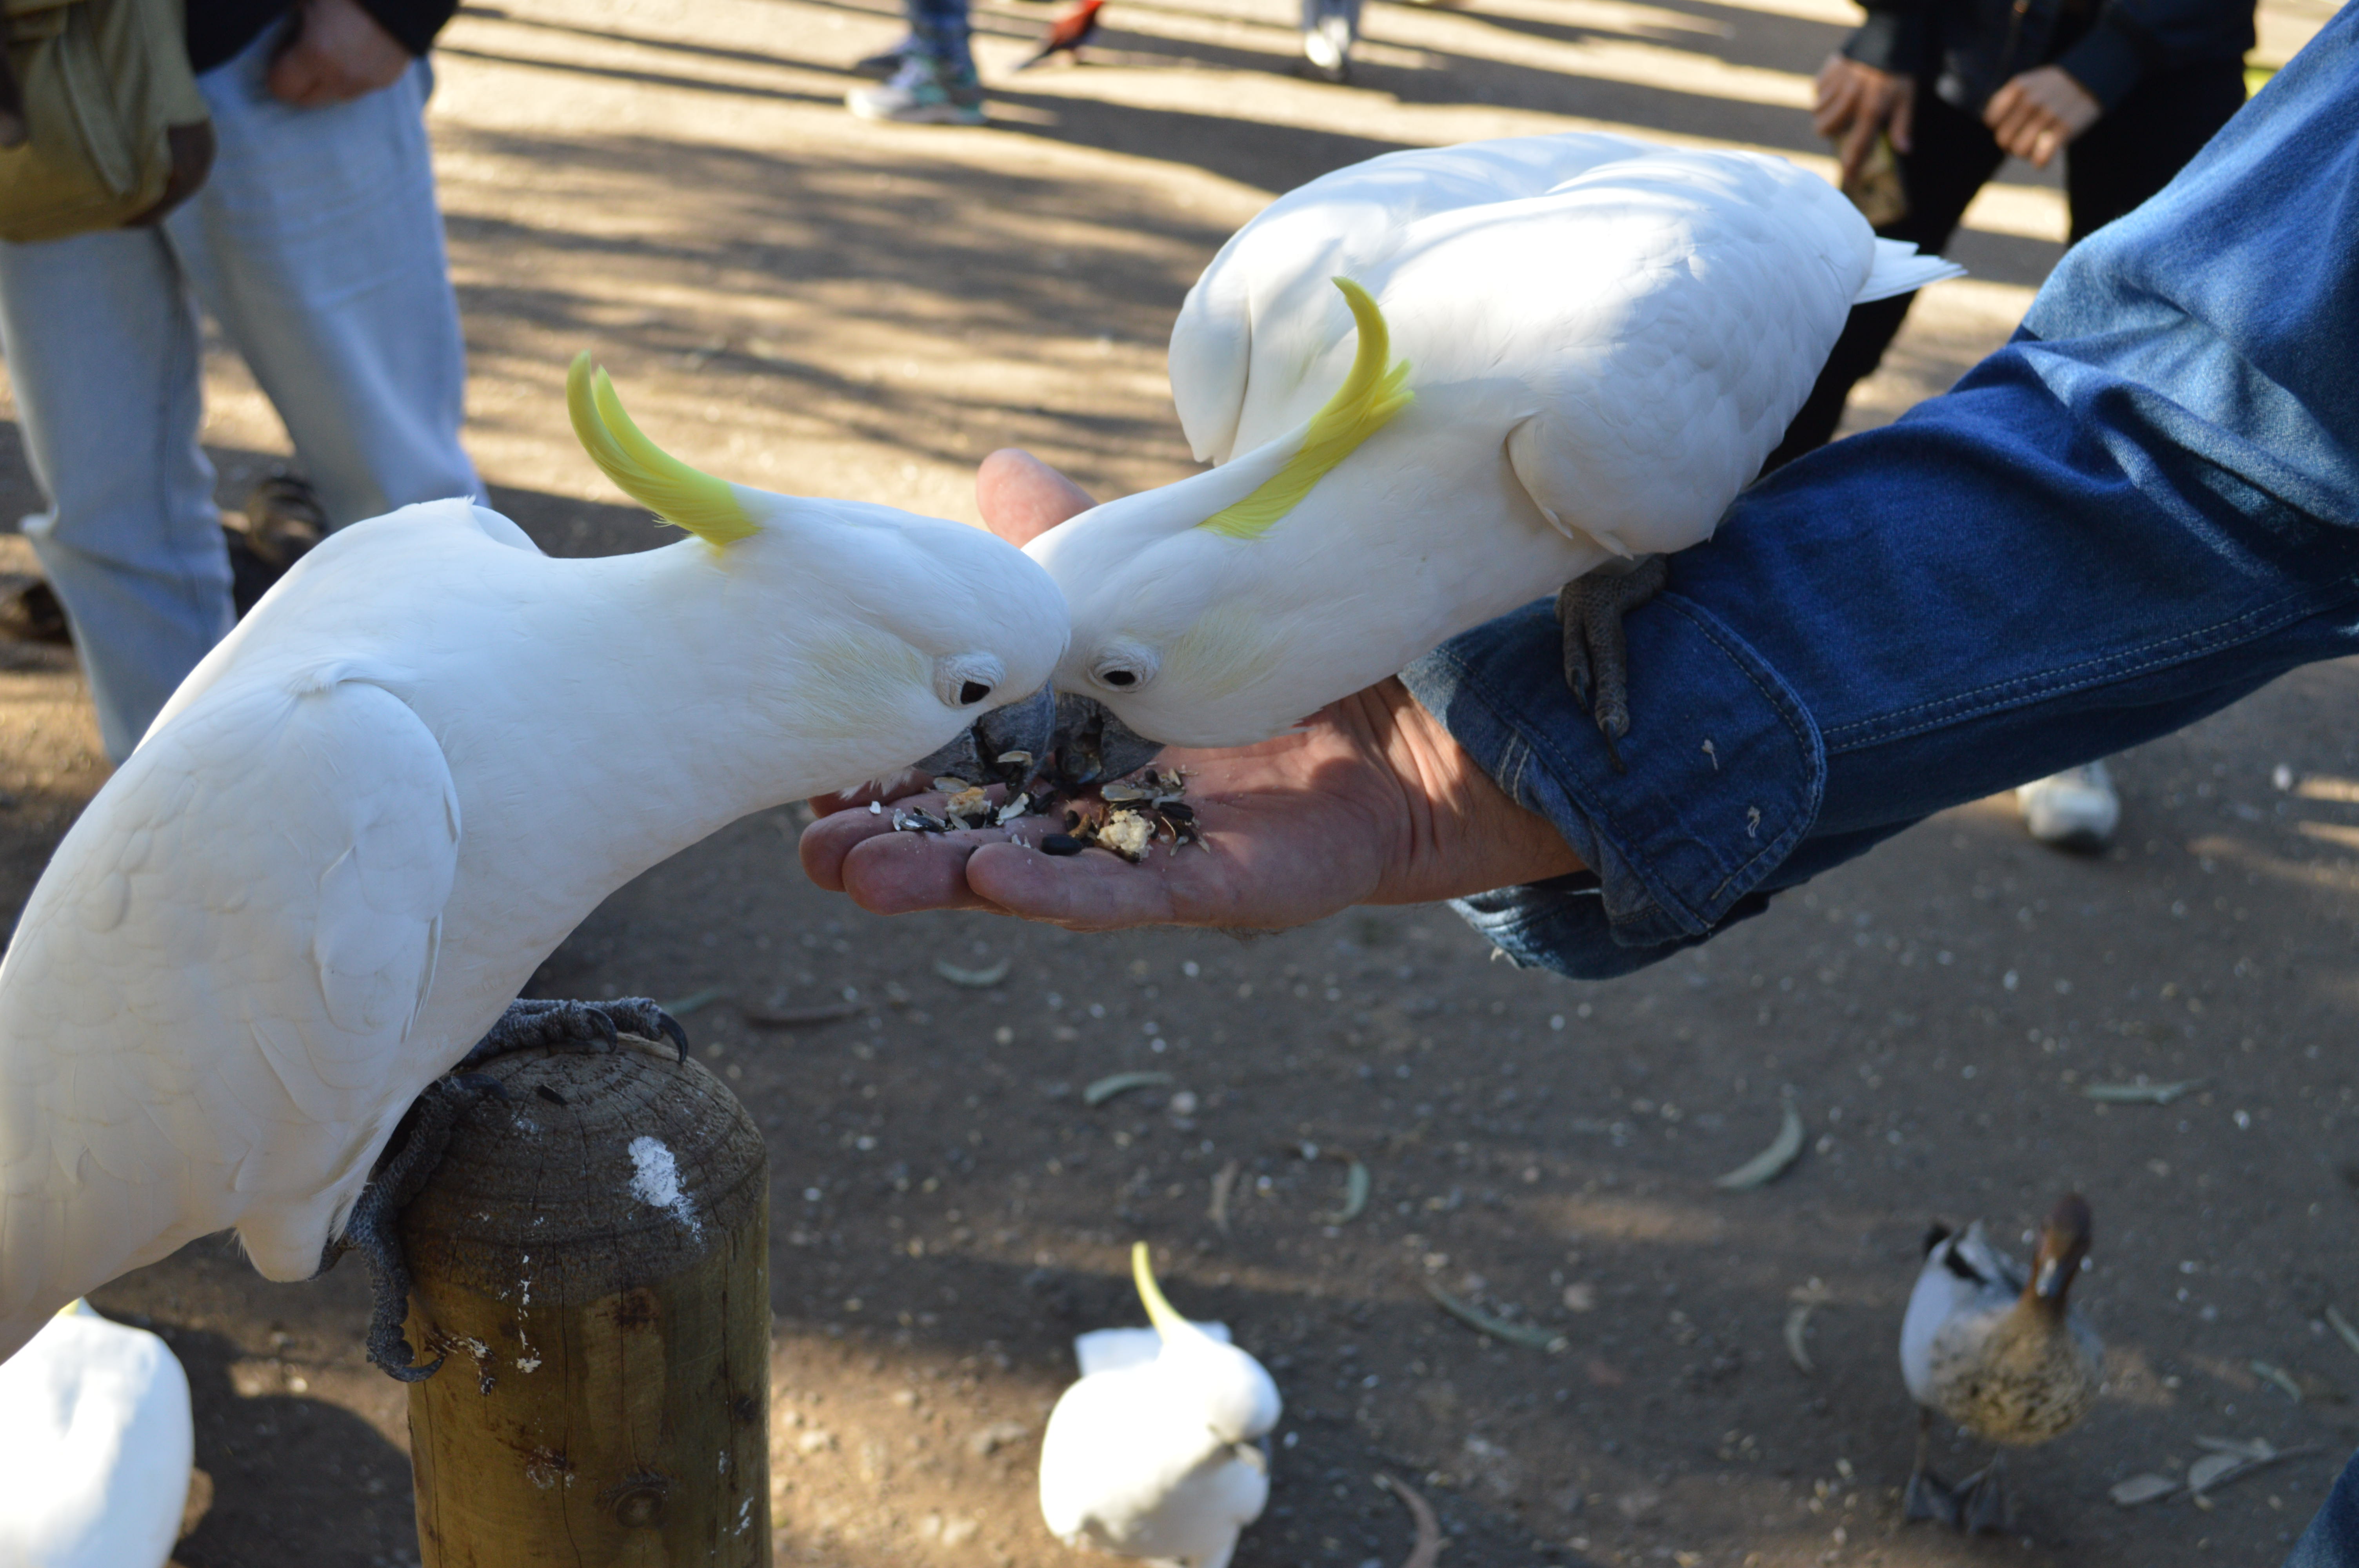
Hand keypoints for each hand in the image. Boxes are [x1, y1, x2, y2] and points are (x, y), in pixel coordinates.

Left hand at [268, 0, 412, 107]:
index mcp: (317, 54)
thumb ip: (287, 21)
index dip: (276, 73)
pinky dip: (352, 75)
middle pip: (308, 100)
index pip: (282, 88)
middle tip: (300, 57)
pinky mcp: (388, 80)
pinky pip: (360, 88)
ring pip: (336, 96)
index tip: (280, 55)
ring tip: (332, 51)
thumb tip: (282, 36)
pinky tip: (355, 51)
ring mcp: (369, 82)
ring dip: (328, 81)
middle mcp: (343, 77)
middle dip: (300, 83)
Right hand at [797, 451, 1586, 930]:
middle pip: (977, 832)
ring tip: (858, 877)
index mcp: (1074, 745)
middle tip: (799, 847)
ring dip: (947, 880)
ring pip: (1036, 874)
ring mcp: (1157, 853)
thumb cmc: (1283, 657)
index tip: (801, 766)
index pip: (961, 761)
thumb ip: (1084, 543)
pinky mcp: (1227, 885)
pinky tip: (997, 884)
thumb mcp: (1168, 585)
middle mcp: (1101, 811)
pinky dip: (1069, 891)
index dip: (886, 767)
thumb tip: (995, 466)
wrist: (1430, 715)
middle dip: (890, 844)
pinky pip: (1139, 892)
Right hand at [1814, 53, 1914, 188]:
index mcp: (1871, 108)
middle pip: (1824, 129)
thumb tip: (1904, 150)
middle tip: (1839, 128)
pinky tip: (1835, 90)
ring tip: (1837, 108)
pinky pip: (1816, 89)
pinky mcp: (1830, 69)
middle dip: (1829, 133)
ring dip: (1824, 113)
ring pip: (1817, 110)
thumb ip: (1903, 124)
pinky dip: (1822, 94)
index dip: (1851, 165)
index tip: (1848, 179)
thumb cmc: (1899, 70)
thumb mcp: (1907, 97)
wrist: (1889, 35)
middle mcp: (1851, 98)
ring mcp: (1838, 83)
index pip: (1856, 145)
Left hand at [1982, 65, 2099, 167]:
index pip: (1991, 121)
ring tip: (2037, 145)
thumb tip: (1991, 124)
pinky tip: (2044, 157)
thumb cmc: (2056, 86)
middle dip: (2012, 143)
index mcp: (2018, 87)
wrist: (2093, 78)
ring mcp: (2047, 114)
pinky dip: (2040, 162)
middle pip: (2003, 139)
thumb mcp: (2030, 82)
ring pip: (2019, 151)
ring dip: (2026, 154)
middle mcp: (2030, 100)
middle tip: (2027, 138)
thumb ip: (2009, 100)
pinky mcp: (2065, 128)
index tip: (2014, 125)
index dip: (2001, 127)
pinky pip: (2040, 158)